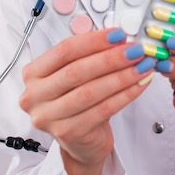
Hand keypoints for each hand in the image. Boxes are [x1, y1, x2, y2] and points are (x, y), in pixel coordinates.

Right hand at [19, 28, 153, 166]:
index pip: (64, 50)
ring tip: (141, 66)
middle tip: (134, 50)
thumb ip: (89, 55)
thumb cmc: (77, 100)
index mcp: (33, 74)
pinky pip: (103, 109)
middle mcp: (35, 96)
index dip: (94, 41)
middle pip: (77, 71)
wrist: (80, 140)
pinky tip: (139, 85)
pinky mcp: (69, 133)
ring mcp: (49, 117)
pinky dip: (125, 95)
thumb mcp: (75, 74)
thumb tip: (119, 39)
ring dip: (121, 76)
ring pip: (91, 91)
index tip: (118, 35)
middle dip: (111, 58)